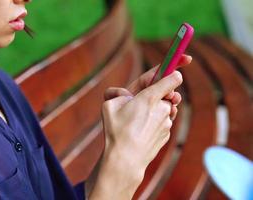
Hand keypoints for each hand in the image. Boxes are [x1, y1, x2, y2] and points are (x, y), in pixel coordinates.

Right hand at [87, 54, 190, 199]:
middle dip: (155, 95)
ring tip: (136, 121)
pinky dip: (155, 122)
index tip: (186, 59)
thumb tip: (124, 93)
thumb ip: (117, 93)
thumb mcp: (108, 105)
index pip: (170, 77)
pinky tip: (141, 131)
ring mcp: (166, 123)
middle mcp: (162, 108)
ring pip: (163, 109)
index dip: (177, 66)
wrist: (125, 160)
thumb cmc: (116, 132)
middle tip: (139, 102)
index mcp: (149, 97)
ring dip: (154, 110)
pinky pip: (163, 122)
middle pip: (165, 94)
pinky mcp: (167, 134)